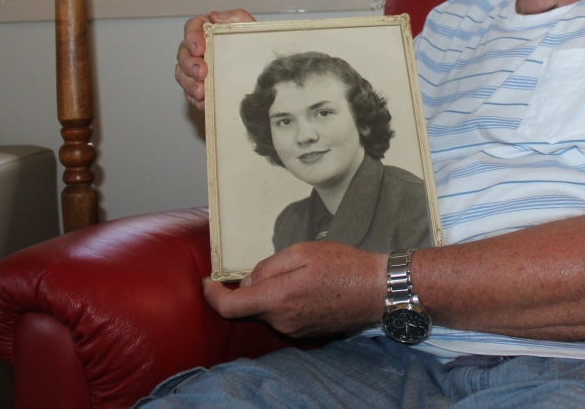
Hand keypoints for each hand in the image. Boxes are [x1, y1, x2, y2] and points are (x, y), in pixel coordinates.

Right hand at [174, 8, 254, 109]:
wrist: (267, 76)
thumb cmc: (256, 48)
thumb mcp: (251, 29)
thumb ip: (236, 17)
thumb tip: (216, 16)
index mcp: (209, 31)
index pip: (193, 28)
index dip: (192, 37)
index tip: (199, 48)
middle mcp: (200, 49)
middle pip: (183, 53)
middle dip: (189, 64)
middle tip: (201, 72)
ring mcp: (197, 68)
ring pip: (182, 74)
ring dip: (189, 83)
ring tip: (201, 91)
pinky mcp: (199, 86)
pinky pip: (190, 93)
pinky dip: (195, 98)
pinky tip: (203, 101)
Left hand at [203, 242, 387, 338]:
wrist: (377, 289)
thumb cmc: (343, 266)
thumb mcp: (302, 252)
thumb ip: (268, 267)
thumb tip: (247, 282)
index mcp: (277, 299)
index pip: (229, 307)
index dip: (212, 295)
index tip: (207, 282)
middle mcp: (282, 321)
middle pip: (249, 307)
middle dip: (249, 288)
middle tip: (270, 265)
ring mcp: (294, 330)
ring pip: (267, 311)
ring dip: (271, 294)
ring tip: (298, 273)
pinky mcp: (306, 332)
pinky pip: (284, 317)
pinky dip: (285, 302)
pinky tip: (307, 287)